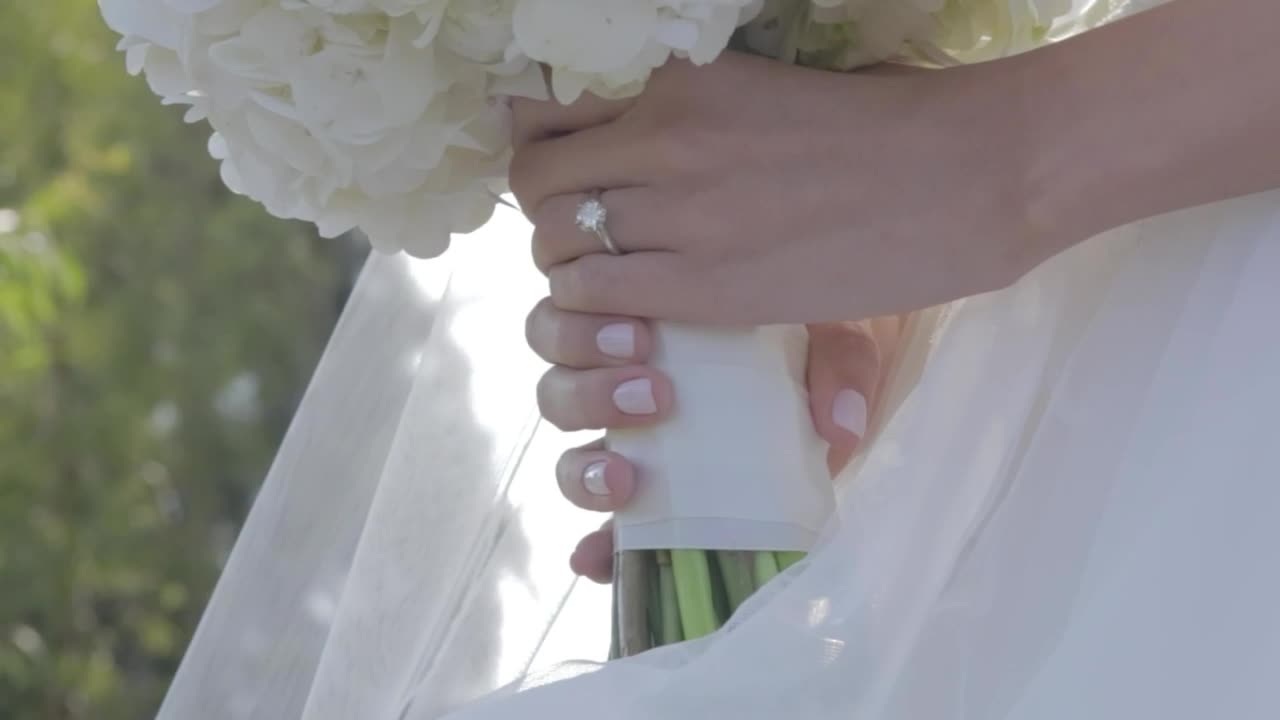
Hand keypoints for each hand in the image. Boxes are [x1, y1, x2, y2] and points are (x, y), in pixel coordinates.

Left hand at [510, 52, 1064, 324]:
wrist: (963, 179)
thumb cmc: (881, 128)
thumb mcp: (760, 92)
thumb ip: (684, 113)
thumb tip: (627, 133)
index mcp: (676, 78)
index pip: (545, 106)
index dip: (540, 141)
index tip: (565, 166)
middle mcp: (659, 137)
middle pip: (534, 180)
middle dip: (547, 208)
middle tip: (586, 228)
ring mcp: (676, 214)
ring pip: (553, 244)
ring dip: (569, 264)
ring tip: (613, 276)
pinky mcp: (701, 286)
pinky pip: (592, 296)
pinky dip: (593, 309)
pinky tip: (632, 313)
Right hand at [525, 299, 902, 582]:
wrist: (836, 383)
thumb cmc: (813, 347)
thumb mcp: (830, 337)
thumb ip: (837, 359)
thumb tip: (837, 426)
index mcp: (645, 320)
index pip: (573, 308)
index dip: (582, 325)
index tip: (641, 335)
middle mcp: (615, 377)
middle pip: (553, 375)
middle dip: (586, 383)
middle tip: (654, 392)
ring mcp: (622, 444)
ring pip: (565, 451)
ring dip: (583, 463)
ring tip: (629, 474)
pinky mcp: (643, 507)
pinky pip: (597, 531)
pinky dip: (593, 547)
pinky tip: (593, 557)